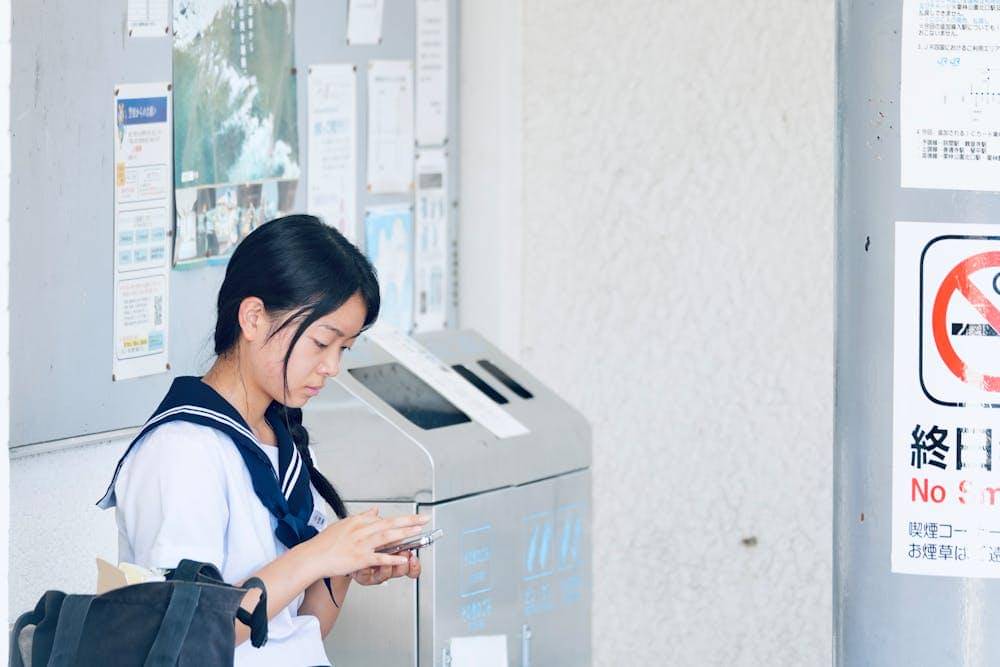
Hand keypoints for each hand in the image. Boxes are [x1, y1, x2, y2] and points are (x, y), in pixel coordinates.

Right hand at [298, 507, 429, 578]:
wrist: (313, 556)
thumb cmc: (325, 543)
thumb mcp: (344, 524)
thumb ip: (362, 517)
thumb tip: (375, 510)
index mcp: (358, 522)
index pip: (383, 518)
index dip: (401, 519)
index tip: (414, 518)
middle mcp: (361, 530)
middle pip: (389, 523)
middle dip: (409, 520)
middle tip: (424, 518)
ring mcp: (361, 544)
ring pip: (387, 537)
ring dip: (404, 533)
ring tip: (418, 531)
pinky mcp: (359, 558)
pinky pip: (379, 558)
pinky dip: (391, 558)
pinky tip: (402, 557)